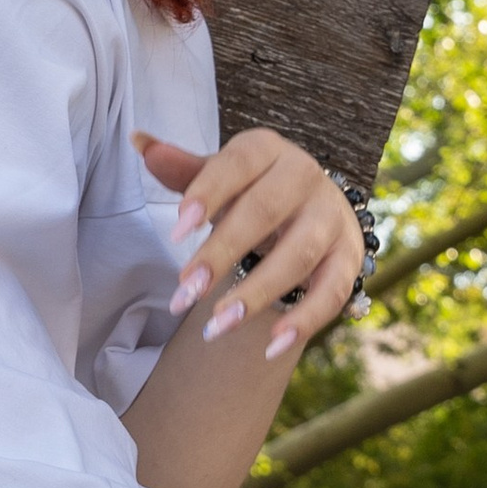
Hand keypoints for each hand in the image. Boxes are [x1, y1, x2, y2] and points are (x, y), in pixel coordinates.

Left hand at [136, 129, 362, 366]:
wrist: (315, 203)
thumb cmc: (253, 189)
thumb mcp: (220, 175)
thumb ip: (183, 168)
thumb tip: (138, 141)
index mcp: (268, 149)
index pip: (236, 164)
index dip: (207, 194)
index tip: (176, 230)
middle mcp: (306, 177)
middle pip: (263, 212)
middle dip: (221, 254)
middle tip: (184, 291)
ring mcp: (331, 218)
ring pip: (298, 256)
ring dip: (256, 295)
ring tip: (216, 326)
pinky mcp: (348, 258)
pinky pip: (332, 292)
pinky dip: (304, 321)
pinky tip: (271, 346)